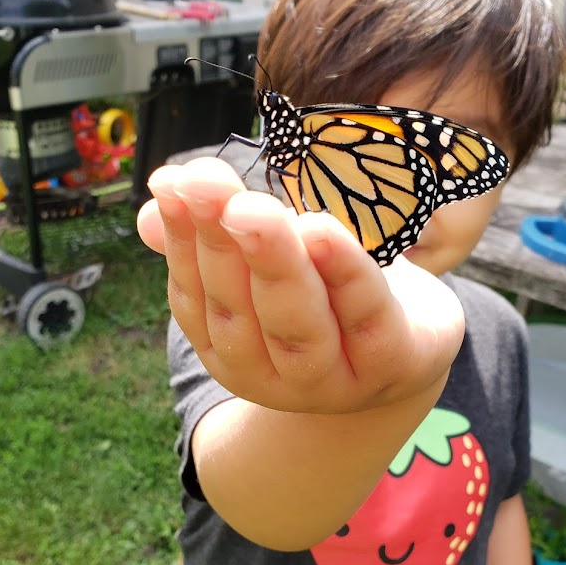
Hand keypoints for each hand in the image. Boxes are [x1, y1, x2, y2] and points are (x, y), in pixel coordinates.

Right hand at [137, 157, 463, 413]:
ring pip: (294, 324)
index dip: (182, 240)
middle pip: (237, 313)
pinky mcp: (391, 366)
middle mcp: (272, 377)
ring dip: (273, 264)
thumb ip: (216, 239)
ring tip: (257, 210)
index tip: (175, 183)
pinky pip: (365, 319)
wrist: (412, 346)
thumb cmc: (328, 295)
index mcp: (230, 352)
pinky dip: (344, 275)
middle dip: (220, 244)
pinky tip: (323, 231)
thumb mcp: (270, 264)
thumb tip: (153, 206)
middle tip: (207, 184)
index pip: (196, 296)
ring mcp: (332, 382)